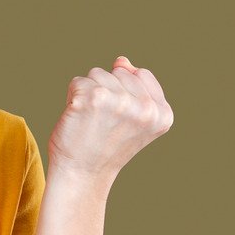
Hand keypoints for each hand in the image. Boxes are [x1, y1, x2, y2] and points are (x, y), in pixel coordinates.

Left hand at [46, 55, 173, 187]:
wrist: (82, 174)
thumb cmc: (105, 145)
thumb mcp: (133, 117)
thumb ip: (135, 87)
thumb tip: (122, 60)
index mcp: (162, 114)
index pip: (140, 75)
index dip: (123, 93)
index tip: (118, 121)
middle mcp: (144, 108)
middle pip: (119, 72)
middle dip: (106, 91)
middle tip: (102, 123)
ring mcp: (119, 102)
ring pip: (98, 74)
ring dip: (89, 93)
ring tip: (90, 121)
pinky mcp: (91, 98)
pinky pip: (79, 82)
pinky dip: (73, 97)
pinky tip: (77, 119)